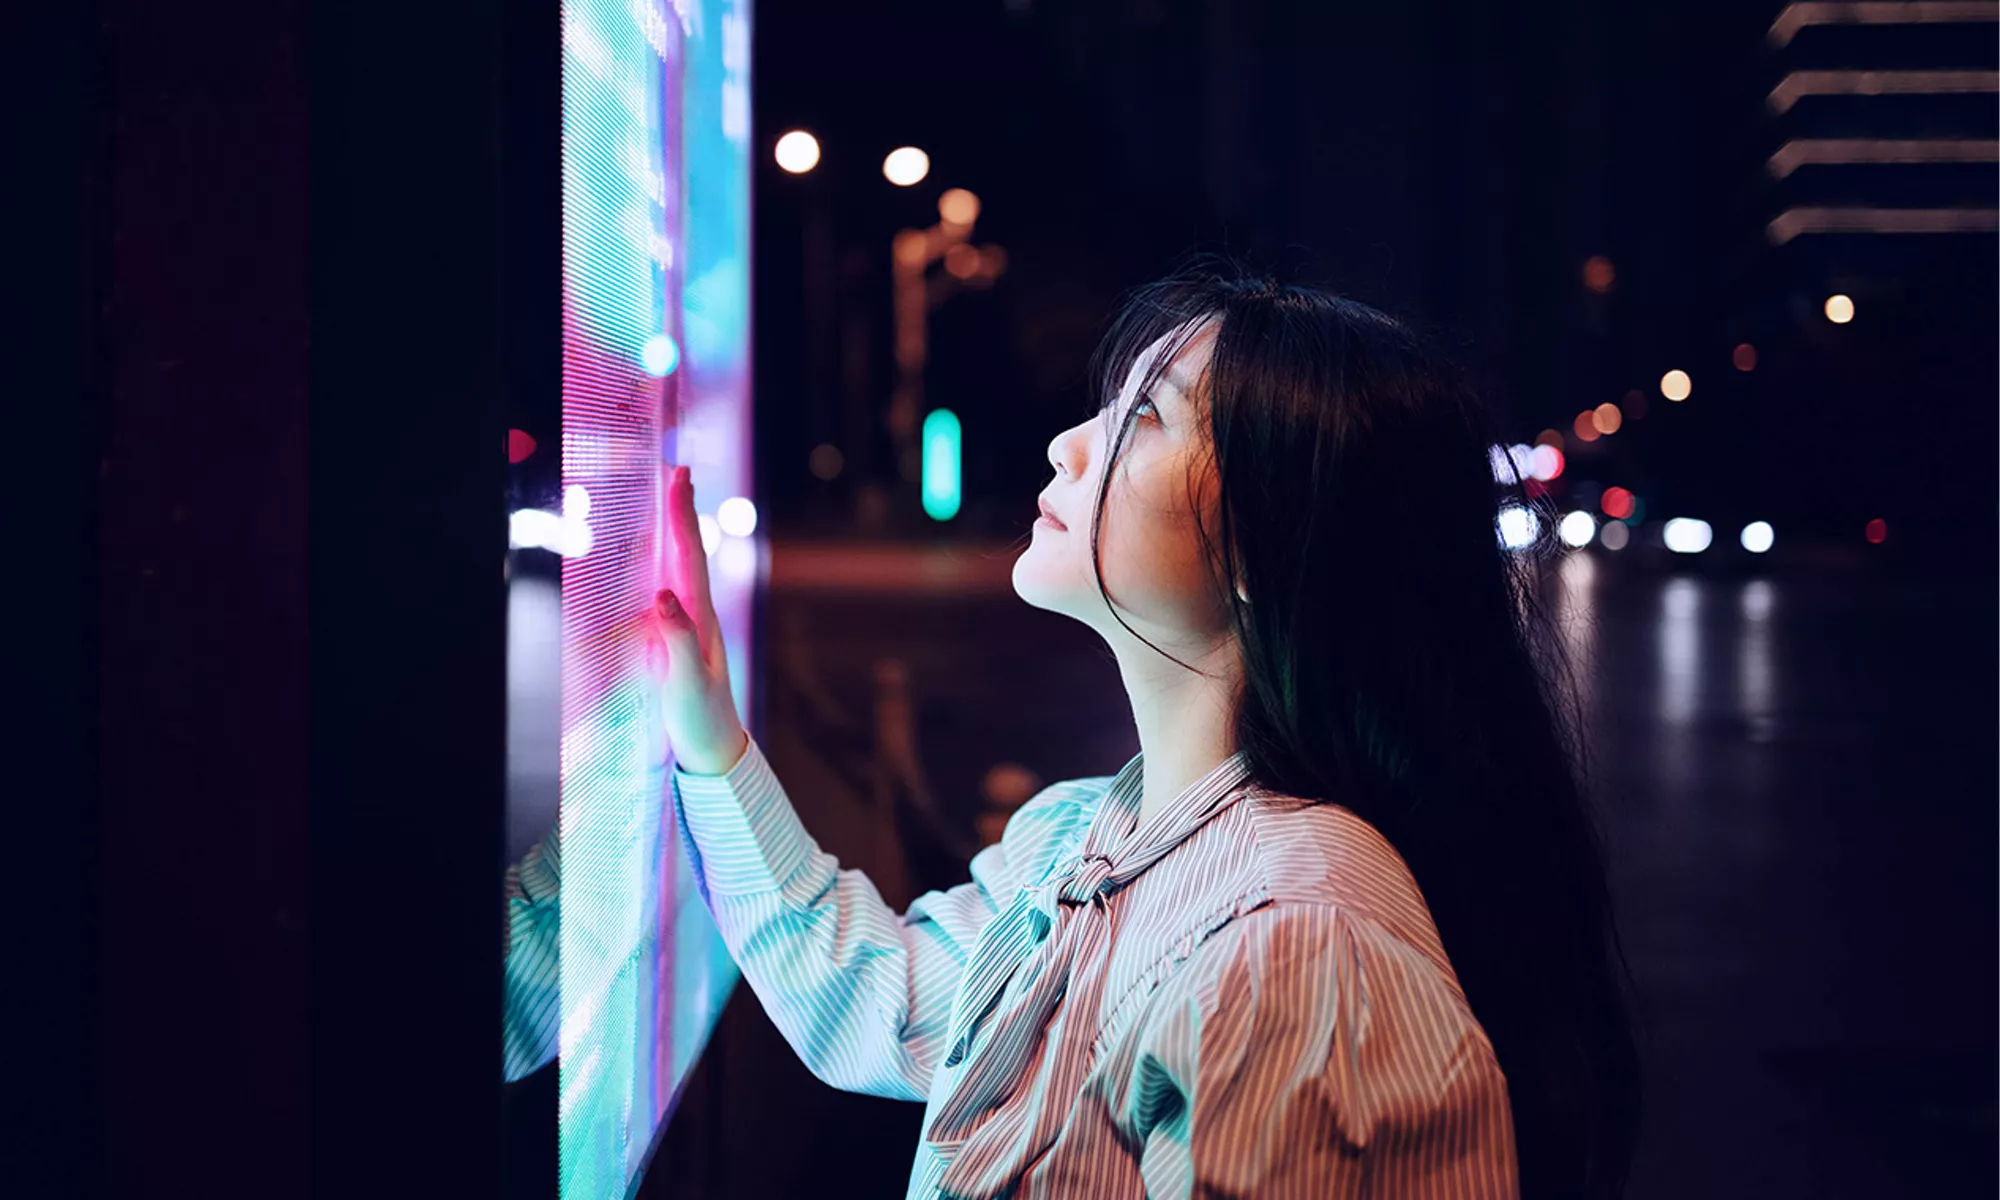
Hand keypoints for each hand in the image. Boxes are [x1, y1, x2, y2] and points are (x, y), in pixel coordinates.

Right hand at [647, 464, 748, 775]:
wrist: (714, 749)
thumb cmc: (700, 718)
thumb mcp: (685, 681)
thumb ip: (676, 639)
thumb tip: (662, 595)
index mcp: (701, 618)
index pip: (689, 557)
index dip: (682, 515)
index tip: (678, 476)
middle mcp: (700, 615)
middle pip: (688, 552)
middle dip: (682, 510)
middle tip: (678, 470)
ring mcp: (692, 626)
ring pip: (682, 568)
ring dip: (676, 531)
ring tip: (673, 498)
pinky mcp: (680, 641)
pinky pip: (671, 590)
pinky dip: (665, 564)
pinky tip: (660, 560)